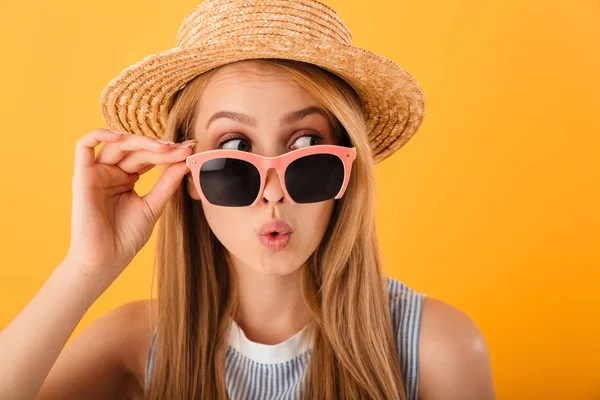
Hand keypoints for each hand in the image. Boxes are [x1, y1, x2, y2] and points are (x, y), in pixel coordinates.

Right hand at [64, 128, 196, 280]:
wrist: (106, 260)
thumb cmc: (126, 238)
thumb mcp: (153, 206)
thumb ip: (168, 183)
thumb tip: (186, 161)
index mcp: (127, 179)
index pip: (149, 157)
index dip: (169, 152)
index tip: (190, 149)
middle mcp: (111, 172)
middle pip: (136, 150)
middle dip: (160, 148)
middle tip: (181, 148)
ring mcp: (97, 173)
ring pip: (117, 144)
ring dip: (141, 142)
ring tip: (164, 147)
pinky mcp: (82, 175)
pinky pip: (84, 145)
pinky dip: (100, 134)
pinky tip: (121, 136)